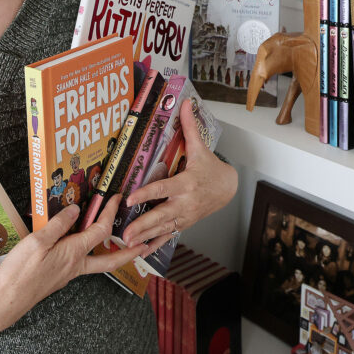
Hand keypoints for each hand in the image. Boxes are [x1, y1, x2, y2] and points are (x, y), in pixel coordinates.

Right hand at [0, 193, 143, 339]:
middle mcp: (76, 265)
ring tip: (121, 244)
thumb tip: (75, 209)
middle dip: (130, 251)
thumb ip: (57, 225)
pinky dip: (90, 254)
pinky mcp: (59, 277)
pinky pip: (82, 263)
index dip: (110, 212)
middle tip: (145, 244)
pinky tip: (83, 246)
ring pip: (97, 263)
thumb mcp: (36, 242)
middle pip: (110, 259)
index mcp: (73, 253)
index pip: (100, 230)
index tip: (117, 198)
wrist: (6, 302)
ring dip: (113, 254)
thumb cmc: (20, 273)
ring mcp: (69, 273)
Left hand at [120, 99, 237, 254]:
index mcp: (187, 183)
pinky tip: (140, 251)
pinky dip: (154, 244)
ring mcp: (185, 216)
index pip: (163, 189)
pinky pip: (168, 235)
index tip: (130, 198)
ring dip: (145, 236)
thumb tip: (185, 102)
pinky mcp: (184, 224)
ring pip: (163, 228)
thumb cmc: (210, 168)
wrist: (228, 188)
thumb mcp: (200, 147)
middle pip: (161, 215)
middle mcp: (185, 202)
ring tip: (127, 243)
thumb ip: (189, 126)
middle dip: (143, 225)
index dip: (147, 194)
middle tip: (125, 232)